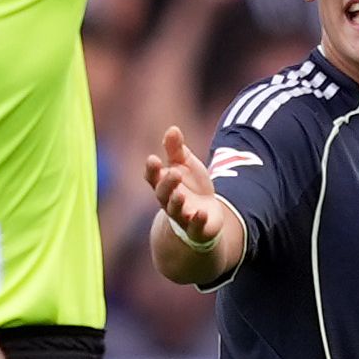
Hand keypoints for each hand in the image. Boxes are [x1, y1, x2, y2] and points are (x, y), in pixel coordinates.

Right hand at [145, 123, 239, 249]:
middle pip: (163, 194)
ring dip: (176, 203)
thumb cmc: (191, 186)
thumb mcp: (186, 164)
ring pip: (175, 211)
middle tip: (174, 173)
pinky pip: (194, 227)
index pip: (153, 177)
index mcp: (164, 184)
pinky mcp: (196, 229)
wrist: (206, 214)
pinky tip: (200, 213)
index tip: (153, 159)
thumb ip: (177, 149)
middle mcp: (169, 201)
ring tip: (180, 194)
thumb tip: (172, 129)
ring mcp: (182, 216)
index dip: (152, 170)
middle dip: (167, 184)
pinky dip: (197, 221)